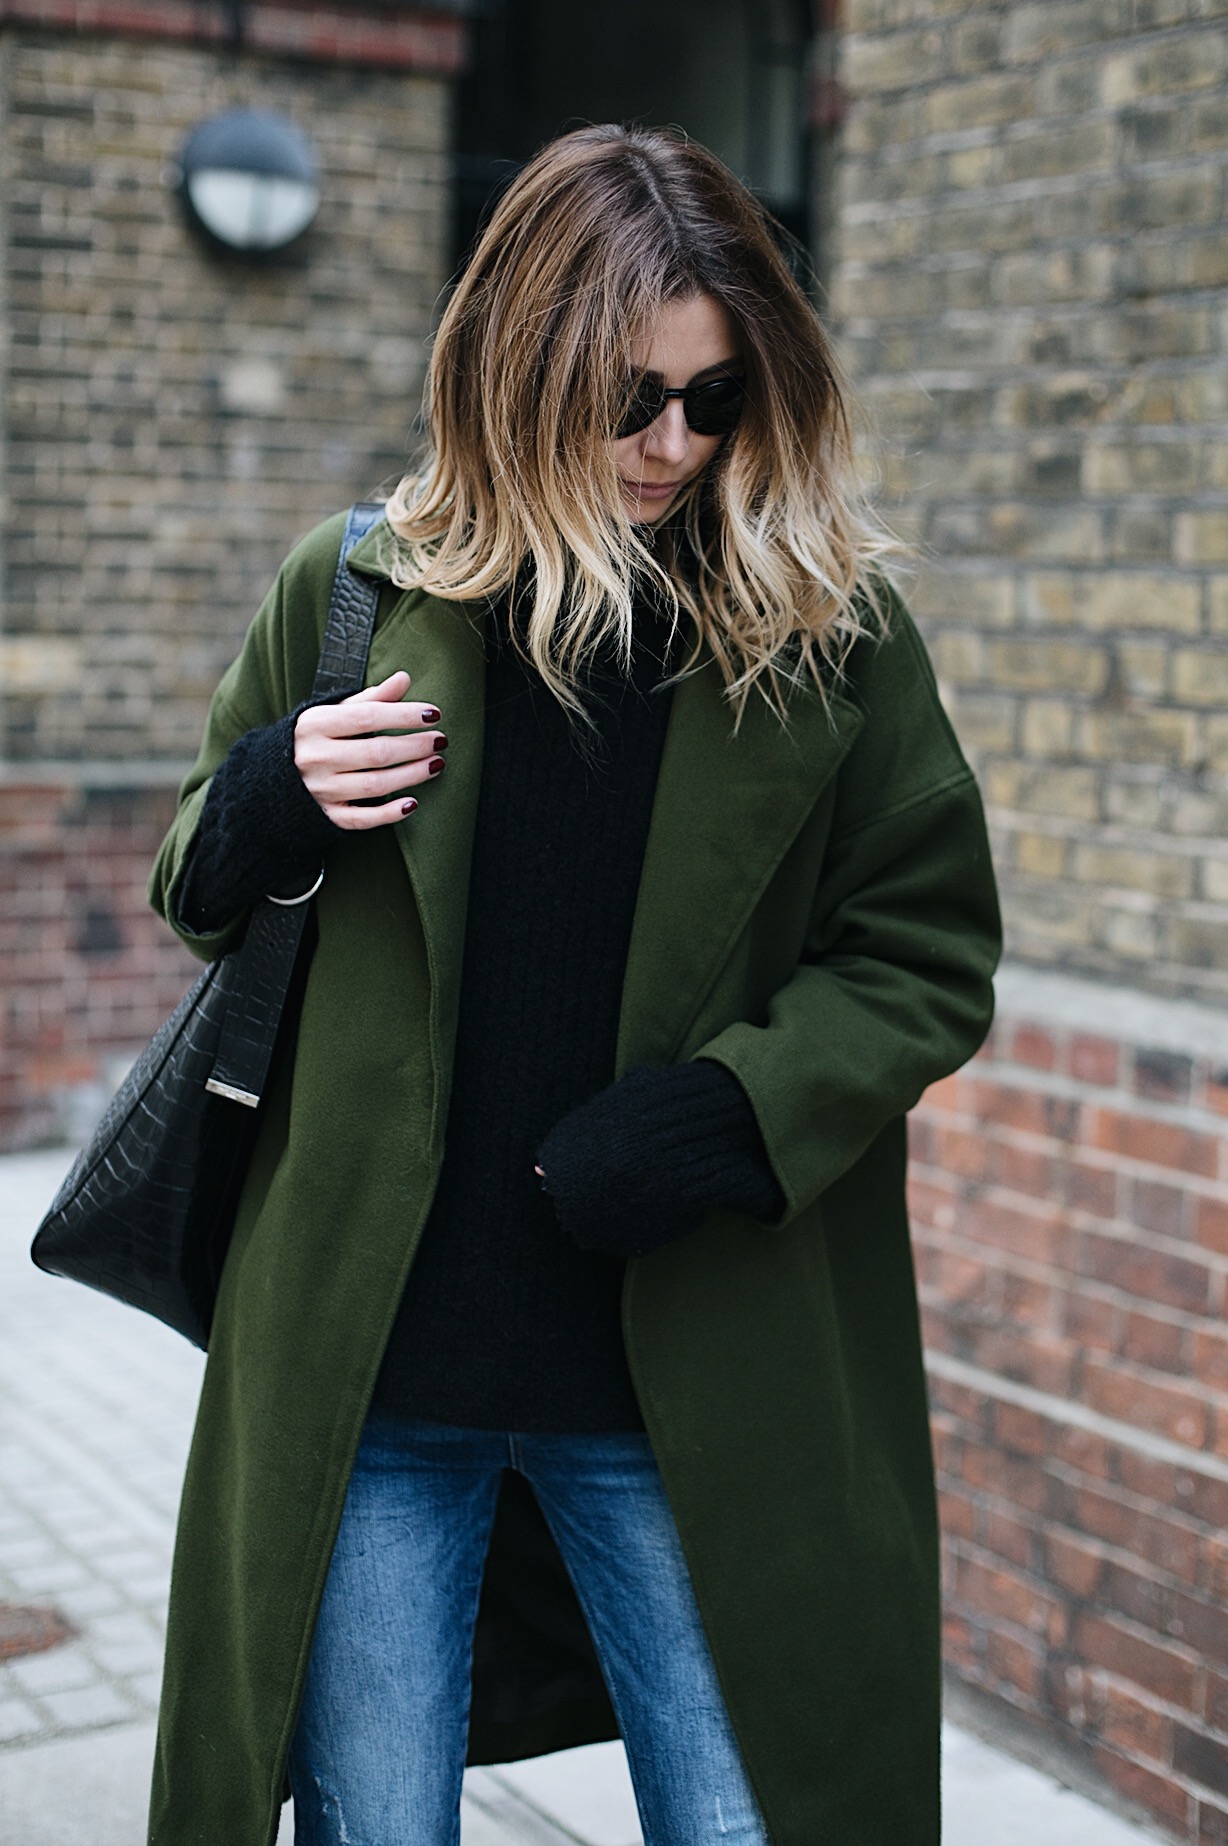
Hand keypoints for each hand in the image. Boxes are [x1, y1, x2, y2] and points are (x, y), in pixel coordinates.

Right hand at [294, 672, 445, 829]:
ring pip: (375, 785)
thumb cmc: (314, 739)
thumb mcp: (333, 712)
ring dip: (412, 775)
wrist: (273, 776)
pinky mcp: (328, 816)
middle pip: (376, 752)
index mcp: (315, 725)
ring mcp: (321, 790)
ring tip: (436, 764)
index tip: (433, 713)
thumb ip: (370, 698)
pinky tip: (412, 803)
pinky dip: (389, 813)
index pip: (367, 717)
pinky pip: (362, 819)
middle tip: (440, 740)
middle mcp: (316, 758)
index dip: (404, 715)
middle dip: (414, 746)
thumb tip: (403, 679)